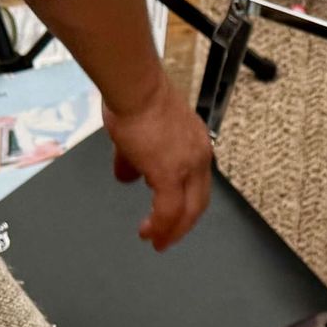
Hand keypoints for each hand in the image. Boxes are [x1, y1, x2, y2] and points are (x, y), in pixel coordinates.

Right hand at [105, 77, 213, 251]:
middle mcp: (199, 155)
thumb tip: (127, 175)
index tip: (171, 217)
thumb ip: (135, 159)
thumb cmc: (134, 98)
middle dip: (182, 225)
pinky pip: (168, 210)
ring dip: (171, 228)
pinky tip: (148, 232)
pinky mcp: (170, 174)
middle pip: (198, 202)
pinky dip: (160, 225)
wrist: (134, 86)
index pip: (197, 184)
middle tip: (166, 239)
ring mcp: (187, 166)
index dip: (185, 204)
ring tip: (156, 239)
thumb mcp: (138, 133)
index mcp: (195, 143)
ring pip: (186, 210)